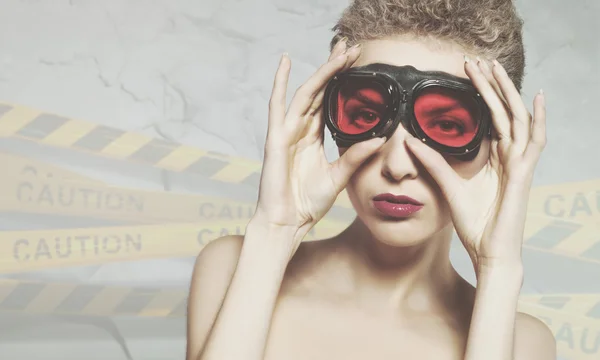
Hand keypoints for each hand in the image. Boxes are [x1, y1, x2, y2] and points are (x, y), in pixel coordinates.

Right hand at [253, 40, 385, 249]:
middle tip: (352, 47)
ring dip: (322, 72)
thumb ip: (356, 156)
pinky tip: (285, 62)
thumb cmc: (307, 202)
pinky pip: (277, 105)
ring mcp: (286, 131)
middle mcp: (299, 129)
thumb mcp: (339, 176)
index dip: (341, 81)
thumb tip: (381, 139)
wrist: (287, 222)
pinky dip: (279, 83)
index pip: (329, 101)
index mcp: (312, 137)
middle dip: (334, 68)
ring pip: (306, 93)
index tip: (357, 62)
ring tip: (339, 52)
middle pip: (319, 90)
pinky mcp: (276, 138)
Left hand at [405, 57, 545, 271]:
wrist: (489, 252)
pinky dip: (538, 119)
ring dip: (505, 92)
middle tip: (475, 61)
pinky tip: (535, 97)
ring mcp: (519, 165)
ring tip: (493, 67)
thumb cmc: (474, 225)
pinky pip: (535, 141)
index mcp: (493, 159)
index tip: (466, 73)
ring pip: (516, 118)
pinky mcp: (524, 175)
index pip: (489, 118)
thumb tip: (409, 141)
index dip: (480, 94)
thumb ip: (432, 163)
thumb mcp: (448, 187)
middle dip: (490, 85)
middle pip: (502, 112)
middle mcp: (508, 157)